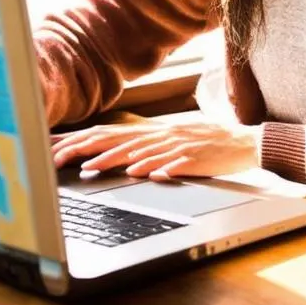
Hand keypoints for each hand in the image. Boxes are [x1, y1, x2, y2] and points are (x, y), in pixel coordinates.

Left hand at [50, 121, 261, 179]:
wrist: (247, 142)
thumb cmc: (211, 144)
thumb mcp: (176, 140)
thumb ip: (150, 147)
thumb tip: (124, 158)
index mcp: (156, 131)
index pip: (112, 133)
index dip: (84, 139)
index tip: (58, 147)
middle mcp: (162, 133)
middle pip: (119, 140)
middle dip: (88, 149)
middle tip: (61, 158)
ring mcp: (178, 144)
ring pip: (139, 151)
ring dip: (113, 159)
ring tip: (91, 168)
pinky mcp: (195, 157)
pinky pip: (171, 162)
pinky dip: (154, 167)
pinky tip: (139, 173)